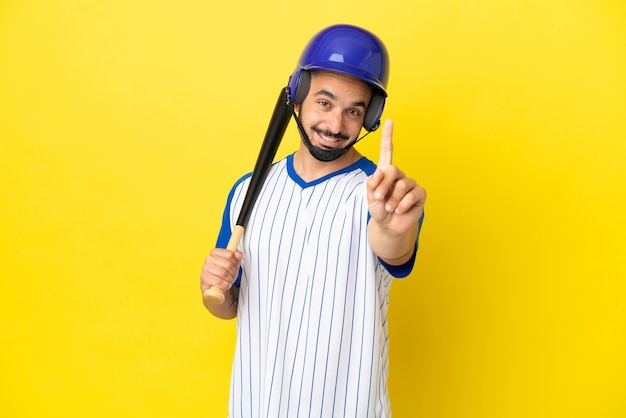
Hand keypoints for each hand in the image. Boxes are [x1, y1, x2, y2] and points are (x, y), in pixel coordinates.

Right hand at [200, 248, 242, 293]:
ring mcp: (205, 267)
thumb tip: (238, 254)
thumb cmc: (223, 276)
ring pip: (223, 273)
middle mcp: (209, 258)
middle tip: (231, 276)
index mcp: (215, 252)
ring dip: (229, 280)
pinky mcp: (204, 277)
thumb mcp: (233, 266)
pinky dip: (224, 285)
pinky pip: (219, 281)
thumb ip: (237, 258)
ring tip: (227, 281)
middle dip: (232, 273)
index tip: (233, 267)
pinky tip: (223, 285)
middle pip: (228, 264)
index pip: (230, 254)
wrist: (215, 288)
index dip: (234, 263)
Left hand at [366, 120, 425, 239]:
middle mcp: (399, 175)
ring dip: (393, 199)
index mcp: (386, 172)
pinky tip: (399, 210)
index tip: (389, 121)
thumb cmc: (379, 210)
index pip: (387, 151)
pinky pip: (412, 194)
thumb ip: (372, 185)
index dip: (388, 136)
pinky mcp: (420, 194)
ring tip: (390, 207)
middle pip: (392, 170)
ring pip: (402, 184)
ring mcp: (411, 183)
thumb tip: (379, 173)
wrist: (389, 226)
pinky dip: (403, 204)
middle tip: (379, 199)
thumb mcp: (370, 198)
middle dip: (383, 186)